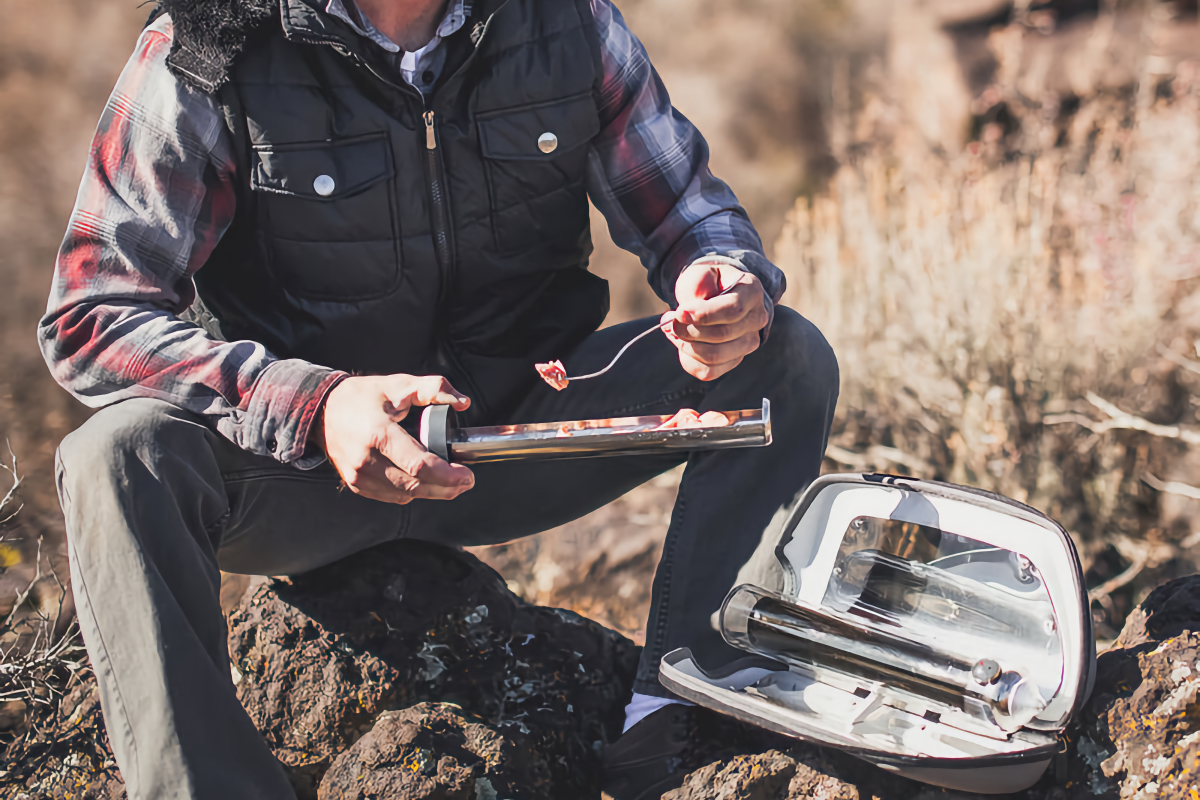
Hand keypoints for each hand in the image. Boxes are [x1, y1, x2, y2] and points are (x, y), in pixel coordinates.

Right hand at [315, 374, 474, 504]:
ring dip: (432, 493)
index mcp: (378, 434)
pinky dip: (412, 493)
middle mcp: (365, 460)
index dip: (447, 475)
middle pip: (415, 486)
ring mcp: (358, 476)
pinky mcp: (356, 485)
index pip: (418, 465)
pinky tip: (425, 483)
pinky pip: (391, 496)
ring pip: (405, 495)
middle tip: (466, 481)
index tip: (467, 475)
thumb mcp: (399, 384)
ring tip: (451, 483)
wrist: (323, 410)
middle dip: (446, 487)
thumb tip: (463, 402)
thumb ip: (434, 388)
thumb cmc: (362, 397)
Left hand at [663, 261, 768, 379]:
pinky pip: (709, 372)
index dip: (705, 314)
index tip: (680, 312)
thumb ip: (697, 284)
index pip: (733, 309)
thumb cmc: (707, 283)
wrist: (713, 294)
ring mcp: (748, 343)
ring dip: (685, 346)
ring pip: (715, 357)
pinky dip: (689, 361)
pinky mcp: (734, 360)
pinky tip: (682, 344)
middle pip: (722, 334)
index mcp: (752, 292)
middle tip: (668, 320)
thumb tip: (688, 310)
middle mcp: (756, 319)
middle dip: (688, 330)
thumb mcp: (700, 273)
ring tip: (672, 330)